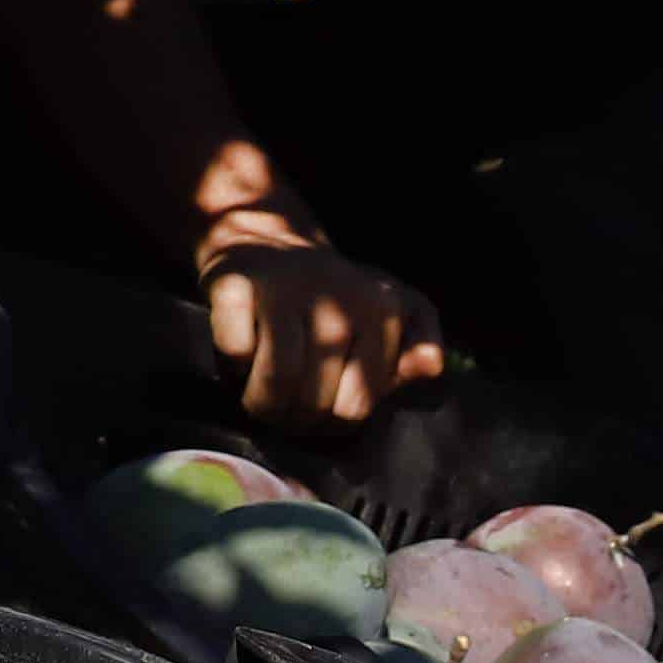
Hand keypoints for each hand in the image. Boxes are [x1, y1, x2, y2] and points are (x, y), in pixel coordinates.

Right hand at [198, 236, 443, 424]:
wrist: (265, 241)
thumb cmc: (330, 299)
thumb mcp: (385, 320)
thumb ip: (415, 347)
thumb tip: (429, 366)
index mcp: (380, 311)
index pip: (355, 408)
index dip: (331, 422)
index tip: (320, 408)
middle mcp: (338, 297)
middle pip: (315, 402)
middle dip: (294, 419)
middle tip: (285, 407)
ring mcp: (286, 287)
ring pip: (278, 382)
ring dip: (261, 402)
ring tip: (260, 398)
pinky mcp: (235, 282)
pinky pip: (236, 353)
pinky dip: (234, 366)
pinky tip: (243, 357)